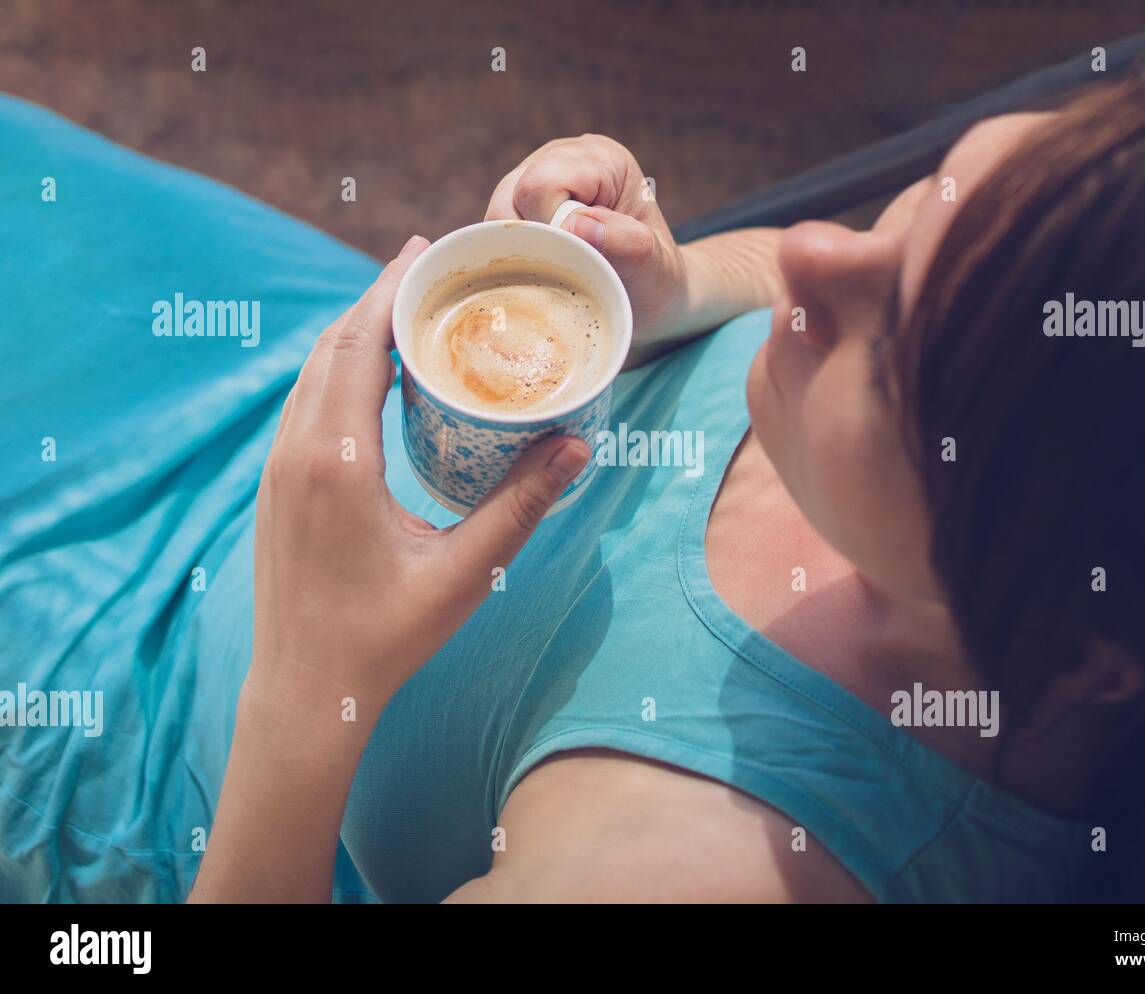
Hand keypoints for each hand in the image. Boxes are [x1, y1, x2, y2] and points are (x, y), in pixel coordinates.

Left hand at [248, 235, 590, 714]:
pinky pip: (305, 403)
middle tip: (429, 266)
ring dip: (356, 332)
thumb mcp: (464, 572)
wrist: (303, 686)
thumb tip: (577, 445)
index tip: (426, 251)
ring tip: (406, 307)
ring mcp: (279, 468)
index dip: (390, 291)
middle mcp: (298, 452)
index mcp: (338, 462)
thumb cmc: (385, 636)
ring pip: (313, 373)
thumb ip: (521, 506)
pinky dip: (338, 369)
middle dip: (377, 298)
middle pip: (333, 346)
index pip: (359, 347)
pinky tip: (374, 375)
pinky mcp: (278, 486)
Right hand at [486, 134, 687, 347]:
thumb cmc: (656, 281)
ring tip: (553, 275)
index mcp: (603, 159)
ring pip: (497, 214)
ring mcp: (538, 178)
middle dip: (532, 242)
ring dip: (519, 252)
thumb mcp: (653, 268)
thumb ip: (623, 243)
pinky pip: (494, 230)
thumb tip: (575, 225)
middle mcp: (565, 157)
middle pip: (512, 195)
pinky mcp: (521, 207)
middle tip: (564, 273)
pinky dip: (509, 257)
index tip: (581, 261)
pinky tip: (537, 274)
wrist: (653, 300)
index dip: (550, 229)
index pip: (543, 185)